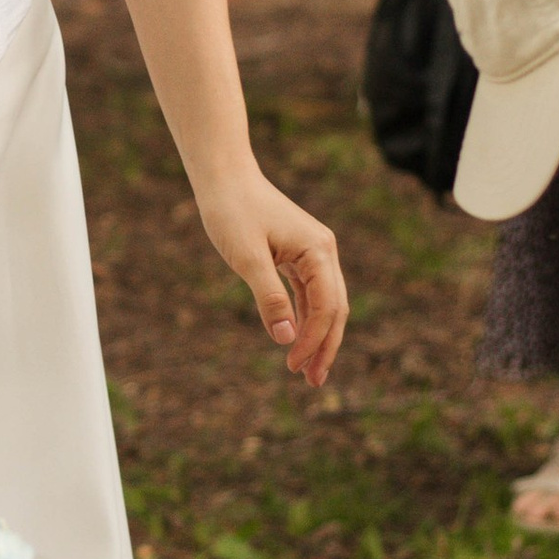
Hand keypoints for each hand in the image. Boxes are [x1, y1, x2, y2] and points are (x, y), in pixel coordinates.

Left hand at [196, 171, 348, 386]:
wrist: (223, 176)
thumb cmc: (232, 211)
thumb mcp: (247, 257)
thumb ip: (269, 298)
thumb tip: (286, 338)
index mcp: (318, 250)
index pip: (327, 307)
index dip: (313, 340)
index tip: (292, 366)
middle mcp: (323, 251)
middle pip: (335, 309)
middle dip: (325, 346)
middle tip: (313, 382)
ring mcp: (313, 252)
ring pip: (324, 303)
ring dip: (317, 335)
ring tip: (306, 370)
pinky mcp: (298, 254)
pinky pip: (309, 293)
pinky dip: (305, 317)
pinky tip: (296, 338)